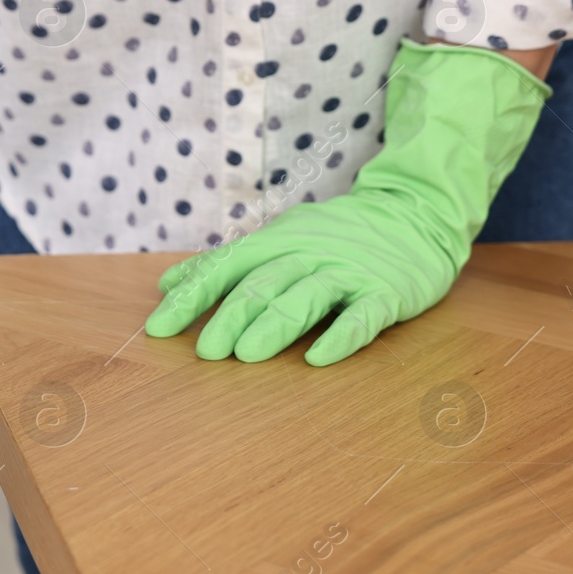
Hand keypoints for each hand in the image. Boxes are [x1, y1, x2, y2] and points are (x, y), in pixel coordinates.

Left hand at [144, 40, 550, 365]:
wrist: (415, 214)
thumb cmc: (333, 237)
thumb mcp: (276, 239)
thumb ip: (223, 264)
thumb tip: (167, 283)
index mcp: (275, 242)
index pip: (224, 269)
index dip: (191, 298)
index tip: (158, 328)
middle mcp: (307, 253)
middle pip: (262, 285)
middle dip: (229, 317)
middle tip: (205, 352)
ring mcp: (347, 272)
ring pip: (305, 298)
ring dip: (274, 326)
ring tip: (245, 356)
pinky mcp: (385, 292)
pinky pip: (362, 316)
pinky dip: (341, 337)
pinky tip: (319, 359)